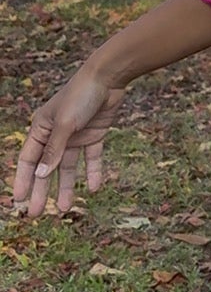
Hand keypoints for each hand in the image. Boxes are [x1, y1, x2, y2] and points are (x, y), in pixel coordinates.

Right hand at [10, 62, 126, 219]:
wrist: (109, 77)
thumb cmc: (81, 96)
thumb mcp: (65, 126)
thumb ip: (54, 151)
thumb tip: (40, 175)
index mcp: (41, 128)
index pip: (28, 159)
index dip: (23, 180)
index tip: (19, 201)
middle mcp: (56, 133)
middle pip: (46, 167)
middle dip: (42, 190)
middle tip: (37, 214)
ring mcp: (75, 135)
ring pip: (68, 167)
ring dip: (66, 186)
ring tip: (65, 208)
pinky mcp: (94, 134)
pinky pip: (91, 158)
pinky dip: (93, 172)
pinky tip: (95, 189)